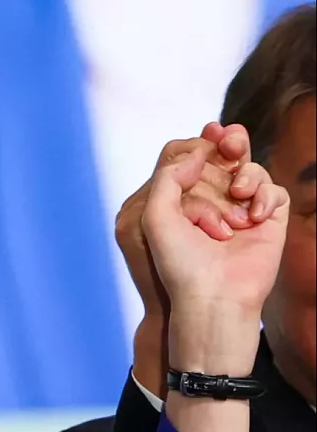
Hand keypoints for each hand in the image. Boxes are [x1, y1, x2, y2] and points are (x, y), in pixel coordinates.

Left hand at [142, 126, 288, 373]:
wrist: (212, 299)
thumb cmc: (178, 264)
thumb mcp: (156, 218)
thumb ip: (168, 178)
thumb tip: (197, 151)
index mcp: (181, 199)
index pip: (193, 159)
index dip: (201, 143)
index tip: (210, 132)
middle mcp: (212, 201)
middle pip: (225, 157)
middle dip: (230, 144)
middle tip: (231, 142)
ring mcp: (241, 210)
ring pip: (250, 170)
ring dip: (245, 176)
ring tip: (238, 194)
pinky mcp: (268, 221)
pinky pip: (275, 192)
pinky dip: (265, 197)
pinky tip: (252, 219)